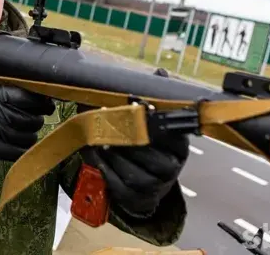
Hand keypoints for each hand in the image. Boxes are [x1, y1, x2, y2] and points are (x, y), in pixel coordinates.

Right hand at [0, 85, 55, 170]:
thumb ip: (13, 93)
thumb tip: (44, 97)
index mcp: (1, 95)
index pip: (33, 98)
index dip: (44, 104)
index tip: (47, 107)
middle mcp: (2, 112)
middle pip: (35, 120)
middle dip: (34, 122)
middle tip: (27, 122)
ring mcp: (1, 131)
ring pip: (31, 137)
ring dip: (28, 137)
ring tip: (17, 134)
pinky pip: (22, 151)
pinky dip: (23, 150)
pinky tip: (16, 145)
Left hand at [82, 67, 189, 216]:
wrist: (149, 189)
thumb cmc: (152, 150)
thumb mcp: (159, 127)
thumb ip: (157, 100)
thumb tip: (159, 73)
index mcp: (179, 146)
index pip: (168, 130)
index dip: (148, 115)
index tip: (133, 101)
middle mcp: (170, 167)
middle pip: (144, 147)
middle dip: (122, 130)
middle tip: (105, 115)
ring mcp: (153, 185)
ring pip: (127, 164)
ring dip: (108, 147)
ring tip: (95, 133)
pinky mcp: (134, 197)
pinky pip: (113, 178)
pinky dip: (99, 163)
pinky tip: (90, 150)